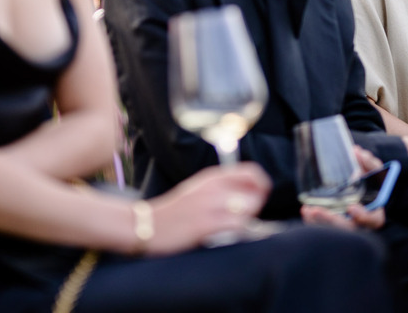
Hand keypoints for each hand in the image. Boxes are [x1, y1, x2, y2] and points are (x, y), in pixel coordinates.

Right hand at [148, 163, 270, 254]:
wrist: (146, 225)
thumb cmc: (175, 212)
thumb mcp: (198, 189)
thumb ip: (221, 188)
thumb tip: (250, 194)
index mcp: (212, 177)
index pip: (252, 171)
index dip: (261, 185)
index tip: (258, 197)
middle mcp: (214, 187)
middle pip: (255, 192)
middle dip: (256, 207)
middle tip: (243, 217)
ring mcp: (210, 205)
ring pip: (249, 209)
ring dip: (248, 220)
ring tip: (233, 227)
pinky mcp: (206, 224)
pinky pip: (238, 226)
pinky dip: (239, 232)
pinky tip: (227, 235)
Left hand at [300, 147, 384, 230]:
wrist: (370, 195)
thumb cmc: (374, 185)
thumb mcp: (375, 173)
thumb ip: (368, 163)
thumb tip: (357, 152)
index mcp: (375, 214)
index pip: (372, 219)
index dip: (363, 216)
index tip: (352, 208)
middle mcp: (362, 225)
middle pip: (348, 228)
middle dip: (331, 220)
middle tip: (316, 210)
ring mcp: (349, 227)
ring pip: (335, 230)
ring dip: (319, 222)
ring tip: (307, 210)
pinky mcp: (337, 227)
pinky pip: (326, 228)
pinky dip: (315, 222)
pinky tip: (306, 211)